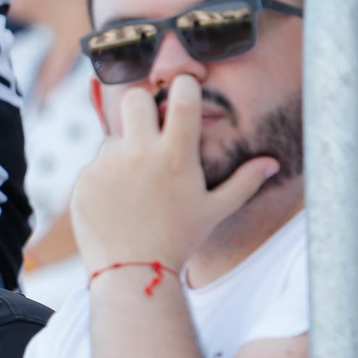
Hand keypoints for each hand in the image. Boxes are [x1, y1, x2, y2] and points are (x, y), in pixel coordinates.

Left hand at [70, 75, 278, 273]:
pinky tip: (117, 202)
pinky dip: (105, 178)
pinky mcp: (85, 179)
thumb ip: (244, 182)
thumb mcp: (215, 211)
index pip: (182, 95)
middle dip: (143, 106)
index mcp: (176, 154)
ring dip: (124, 152)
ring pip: (114, 138)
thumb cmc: (179, 239)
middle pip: (135, 98)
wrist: (132, 272)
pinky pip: (96, 165)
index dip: (184, 85)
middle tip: (150, 127)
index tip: (184, 89)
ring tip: (136, 187)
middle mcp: (140, 153)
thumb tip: (272, 163)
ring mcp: (108, 165)